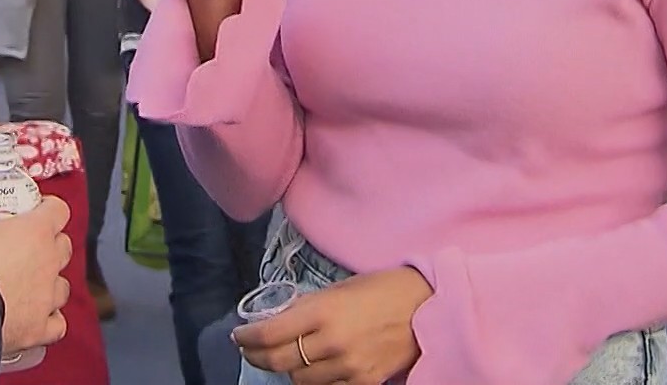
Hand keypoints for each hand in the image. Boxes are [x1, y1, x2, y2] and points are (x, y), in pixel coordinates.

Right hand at [0, 197, 74, 357]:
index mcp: (34, 230)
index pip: (57, 210)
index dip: (48, 209)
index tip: (37, 210)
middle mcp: (47, 262)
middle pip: (64, 247)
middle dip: (50, 246)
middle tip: (28, 249)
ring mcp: (46, 298)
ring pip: (62, 288)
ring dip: (49, 285)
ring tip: (28, 288)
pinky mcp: (38, 330)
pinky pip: (56, 325)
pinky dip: (48, 321)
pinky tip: (34, 320)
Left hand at [234, 267, 431, 384]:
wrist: (427, 308)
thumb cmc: (382, 290)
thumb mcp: (339, 290)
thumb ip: (307, 307)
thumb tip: (278, 320)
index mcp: (322, 311)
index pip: (269, 334)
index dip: (247, 338)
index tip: (240, 336)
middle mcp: (331, 342)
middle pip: (278, 360)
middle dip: (257, 356)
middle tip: (250, 351)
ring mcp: (348, 367)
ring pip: (299, 380)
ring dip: (289, 369)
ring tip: (288, 357)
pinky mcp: (363, 383)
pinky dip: (316, 382)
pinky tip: (315, 370)